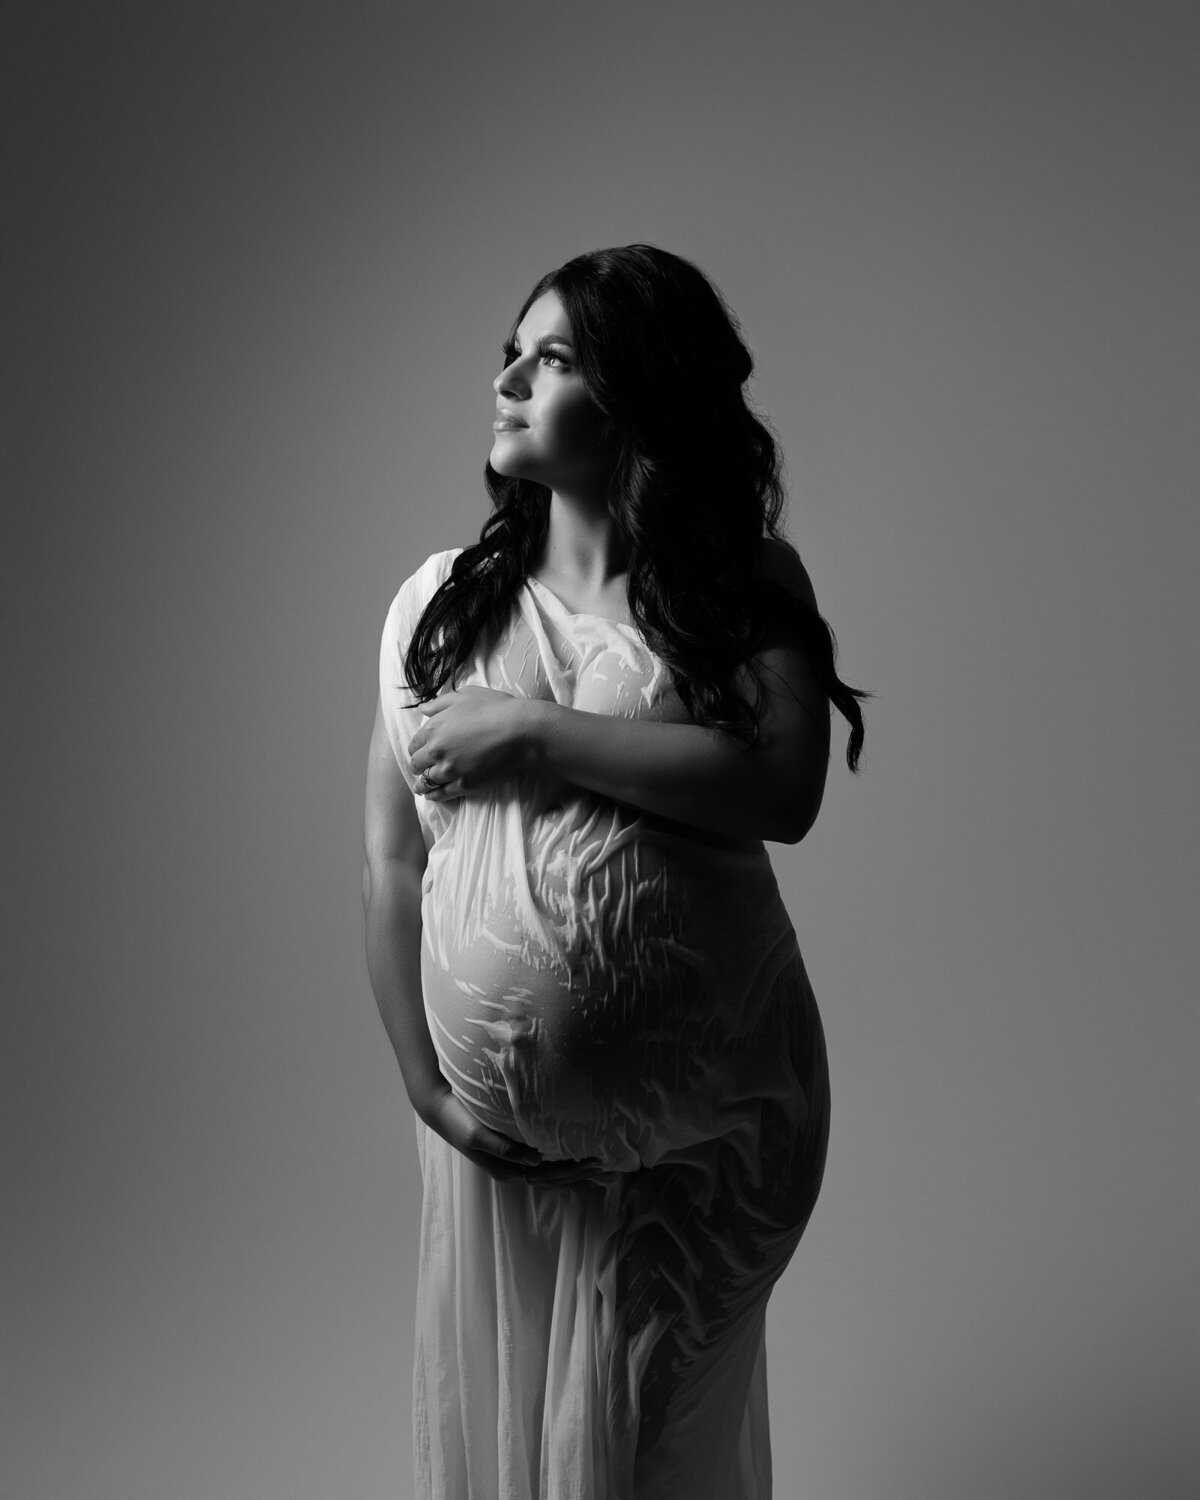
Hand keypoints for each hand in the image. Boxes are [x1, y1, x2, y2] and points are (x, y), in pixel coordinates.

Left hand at [408, 686, 534, 800]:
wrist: (521, 731)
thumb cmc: (496, 709)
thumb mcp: (466, 696)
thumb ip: (440, 703)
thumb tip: (422, 709)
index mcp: (434, 728)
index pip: (414, 744)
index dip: (416, 749)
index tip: (420, 752)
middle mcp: (437, 751)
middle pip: (417, 765)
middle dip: (418, 767)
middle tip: (421, 770)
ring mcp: (450, 770)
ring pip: (427, 782)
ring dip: (423, 785)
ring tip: (422, 788)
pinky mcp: (465, 785)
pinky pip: (443, 795)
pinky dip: (435, 796)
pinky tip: (434, 796)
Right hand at [421, 1086, 604, 1188]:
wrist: (442, 1108)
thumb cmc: (459, 1120)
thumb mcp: (477, 1135)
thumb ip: (504, 1149)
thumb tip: (535, 1161)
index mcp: (506, 1170)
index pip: (547, 1176)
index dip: (572, 1172)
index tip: (595, 1163)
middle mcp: (513, 1169)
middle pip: (554, 1178)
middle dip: (581, 1175)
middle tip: (609, 1169)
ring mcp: (514, 1161)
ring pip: (552, 1172)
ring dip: (576, 1172)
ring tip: (602, 1171)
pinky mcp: (515, 1149)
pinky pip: (545, 1161)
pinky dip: (564, 1162)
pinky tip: (579, 1160)